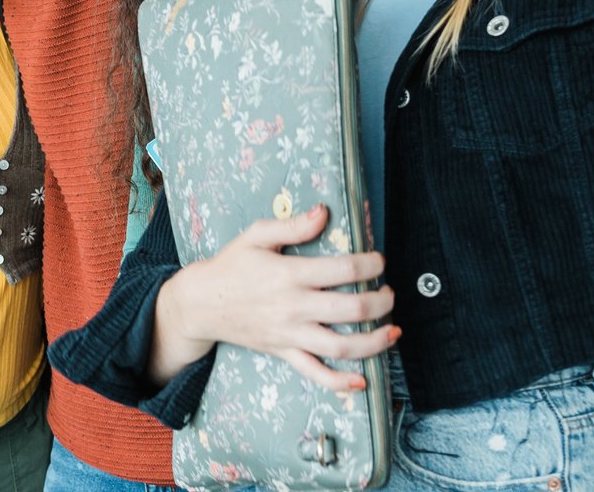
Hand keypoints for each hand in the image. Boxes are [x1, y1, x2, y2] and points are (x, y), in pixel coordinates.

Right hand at [162, 204, 397, 390]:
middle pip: (351, 309)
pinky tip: (362, 380)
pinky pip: (315, 373)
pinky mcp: (284, 353)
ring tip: (392, 330)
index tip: (379, 261)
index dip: (370, 265)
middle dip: (381, 301)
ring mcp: (290, 334)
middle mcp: (293, 306)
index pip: (343, 270)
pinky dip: (340, 382)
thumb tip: (324, 213)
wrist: (201, 302)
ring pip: (341, 346)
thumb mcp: (256, 236)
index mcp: (289, 274)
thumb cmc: (231, 266)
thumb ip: (292, 225)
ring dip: (374, 342)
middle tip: (390, 293)